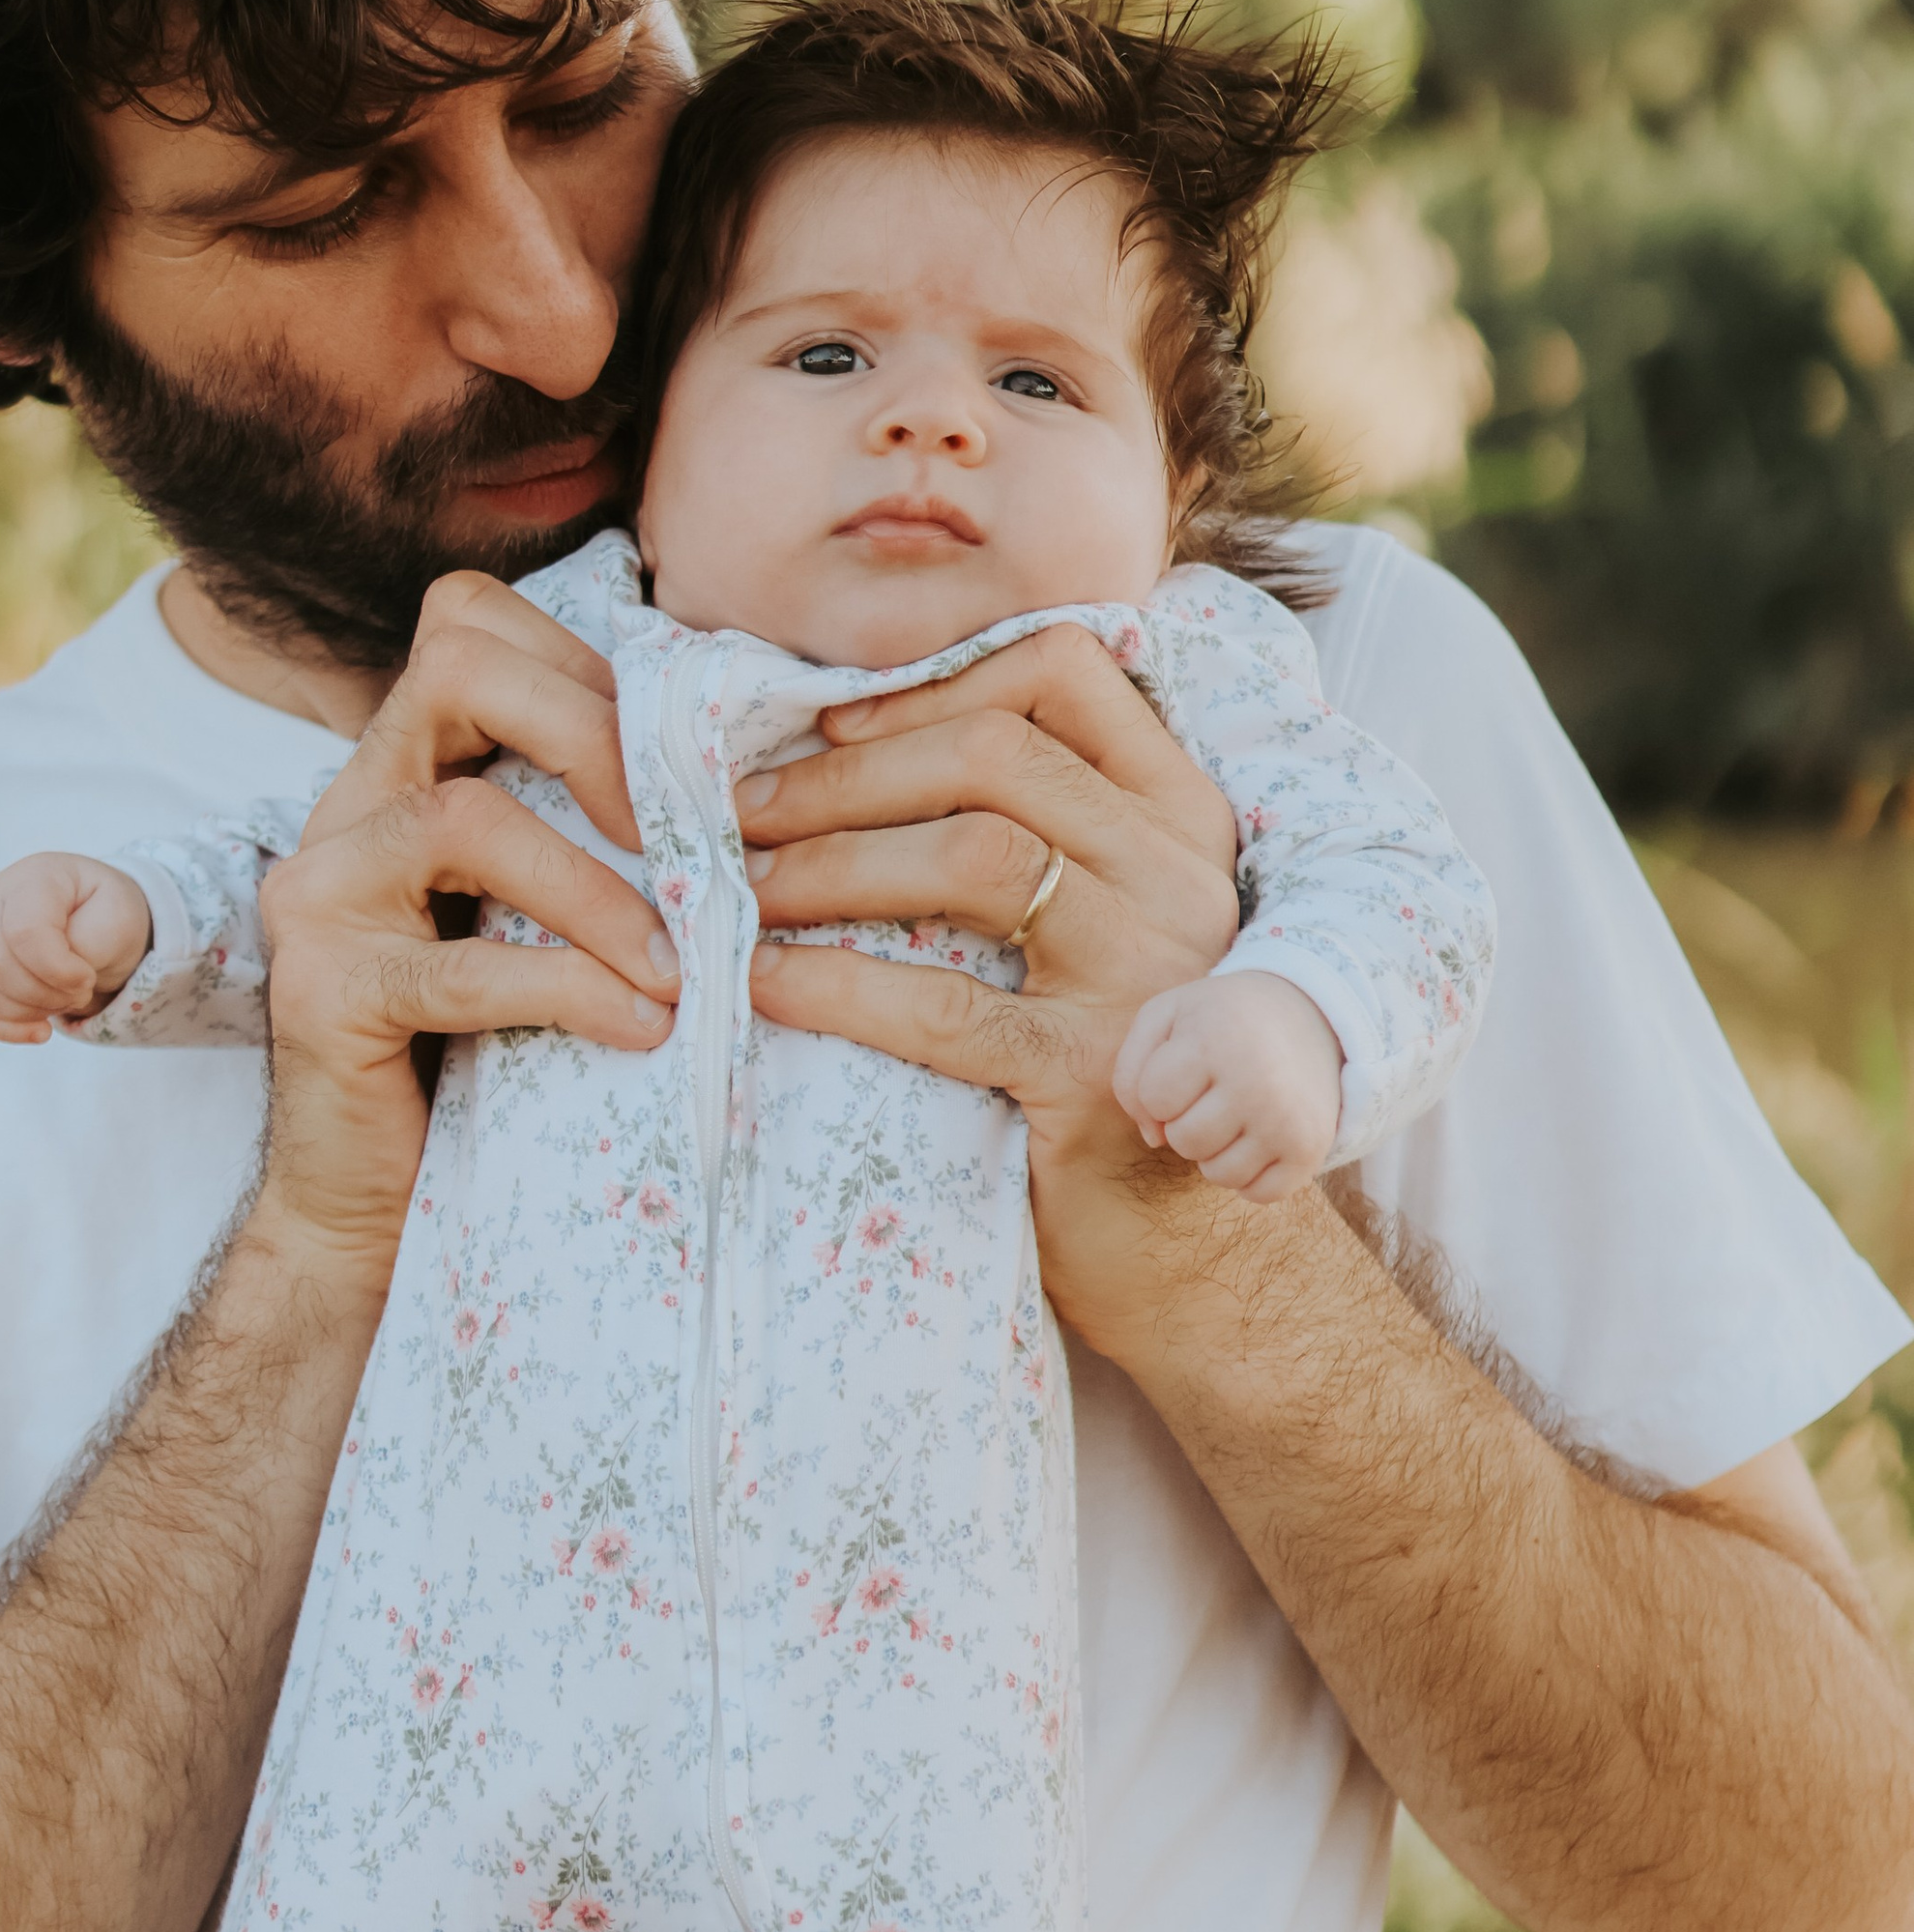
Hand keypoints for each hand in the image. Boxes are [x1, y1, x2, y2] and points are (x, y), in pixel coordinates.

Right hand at [0, 852, 155, 1042]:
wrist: (100, 923)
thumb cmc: (109, 915)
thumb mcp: (119, 918)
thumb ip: (89, 940)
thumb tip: (55, 972)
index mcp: (34, 877)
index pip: (23, 931)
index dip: (57, 970)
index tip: (88, 979)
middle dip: (45, 994)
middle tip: (80, 992)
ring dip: (27, 1012)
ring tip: (62, 1002)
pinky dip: (4, 1028)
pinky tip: (39, 1030)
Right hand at [252, 572, 677, 1277]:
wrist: (371, 1207)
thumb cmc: (486, 1055)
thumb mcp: (548, 917)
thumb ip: (595, 833)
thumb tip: (749, 778)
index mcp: (405, 768)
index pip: (471, 622)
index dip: (586, 664)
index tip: (676, 763)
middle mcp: (348, 806)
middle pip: (455, 662)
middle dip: (595, 735)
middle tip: (681, 837)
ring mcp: (319, 892)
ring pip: (462, 819)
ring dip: (598, 893)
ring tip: (677, 968)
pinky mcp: (320, 992)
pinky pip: (461, 969)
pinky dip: (570, 990)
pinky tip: (639, 1028)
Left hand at [737, 624, 1242, 1343]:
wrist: (1193, 1258)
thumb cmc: (1112, 1075)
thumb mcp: (1096, 930)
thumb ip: (1033, 833)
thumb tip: (843, 744)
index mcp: (1181, 817)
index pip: (1068, 673)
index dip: (931, 679)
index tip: (826, 720)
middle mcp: (1182, 876)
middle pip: (996, 753)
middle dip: (845, 771)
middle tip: (738, 807)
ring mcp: (1150, 974)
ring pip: (976, 854)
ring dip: (832, 861)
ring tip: (740, 889)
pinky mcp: (1096, 1077)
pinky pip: (944, 1007)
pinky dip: (836, 986)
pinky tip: (761, 987)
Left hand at [1114, 970, 1342, 1202]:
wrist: (1312, 1016)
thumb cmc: (1221, 1020)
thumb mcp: (1166, 1017)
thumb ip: (1131, 1072)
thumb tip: (1153, 1138)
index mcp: (1216, 1040)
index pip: (1153, 1098)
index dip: (1160, 1088)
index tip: (1187, 1065)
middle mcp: (1257, 1082)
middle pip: (1184, 1141)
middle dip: (1186, 1121)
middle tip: (1215, 1090)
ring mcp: (1287, 1120)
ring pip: (1218, 1174)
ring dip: (1216, 1150)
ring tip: (1237, 1112)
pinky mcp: (1310, 1150)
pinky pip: (1257, 1194)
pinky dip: (1251, 1174)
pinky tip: (1259, 1138)